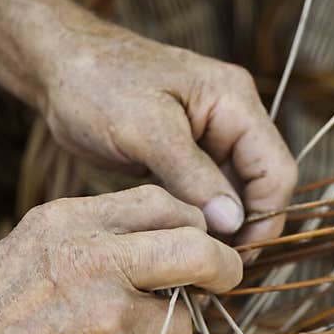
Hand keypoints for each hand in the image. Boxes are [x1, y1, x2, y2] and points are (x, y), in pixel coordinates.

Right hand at [0, 185, 241, 333]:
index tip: (200, 241)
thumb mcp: (31, 242)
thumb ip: (98, 231)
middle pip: (199, 252)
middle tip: (226, 278)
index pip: (163, 204)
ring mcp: (110, 320)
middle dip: (224, 266)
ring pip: (183, 325)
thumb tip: (170, 233)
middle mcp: (96, 264)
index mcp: (72, 223)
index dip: (193, 224)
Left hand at [30, 15, 297, 251]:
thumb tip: (232, 222)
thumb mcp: (146, 129)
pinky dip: (199, 221)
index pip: (276, 170)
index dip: (265, 217)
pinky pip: (207, 195)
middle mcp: (232, 119)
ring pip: (234, 196)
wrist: (57, 65)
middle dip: (244, 228)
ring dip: (221, 229)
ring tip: (196, 260)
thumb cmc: (97, 83)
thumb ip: (192, 175)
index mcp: (235, 102)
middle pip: (262, 186)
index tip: (236, 255)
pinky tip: (181, 244)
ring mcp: (211, 139)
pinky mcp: (187, 157)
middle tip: (214, 268)